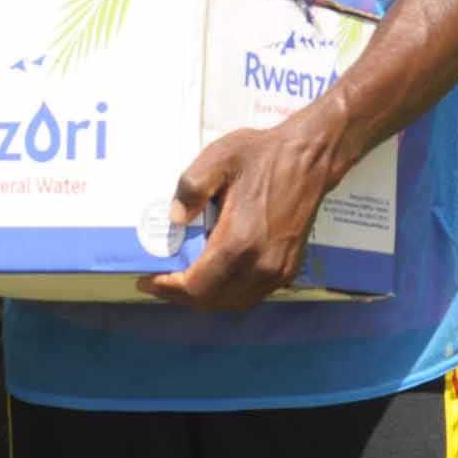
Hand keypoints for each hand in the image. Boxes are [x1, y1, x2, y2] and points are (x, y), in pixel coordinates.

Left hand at [138, 116, 339, 311]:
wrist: (310, 159)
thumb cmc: (262, 155)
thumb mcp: (219, 158)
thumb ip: (191, 188)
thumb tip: (174, 219)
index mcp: (240, 241)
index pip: (196, 286)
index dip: (167, 288)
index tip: (146, 280)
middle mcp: (261, 265)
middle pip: (210, 300)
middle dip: (179, 295)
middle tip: (159, 281)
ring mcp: (277, 271)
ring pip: (231, 302)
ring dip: (203, 297)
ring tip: (181, 281)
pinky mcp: (288, 270)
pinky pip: (250, 295)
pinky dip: (226, 293)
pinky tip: (212, 277)